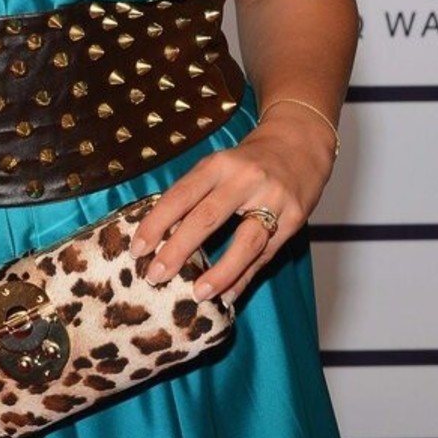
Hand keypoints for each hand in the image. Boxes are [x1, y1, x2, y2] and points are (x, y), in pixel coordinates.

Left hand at [127, 107, 336, 302]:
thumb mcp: (219, 165)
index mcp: (219, 164)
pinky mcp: (294, 218)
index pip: (181, 195)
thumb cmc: (248, 161)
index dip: (156, 223)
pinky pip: (266, 254)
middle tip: (155, 276)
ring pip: (245, 242)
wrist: (300, 143)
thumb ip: (195, 195)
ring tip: (198, 294)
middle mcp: (245, 179)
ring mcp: (273, 199)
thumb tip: (162, 236)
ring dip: (219, 272)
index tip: (137, 249)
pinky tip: (228, 295)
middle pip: (207, 217)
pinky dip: (245, 277)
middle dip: (178, 250)